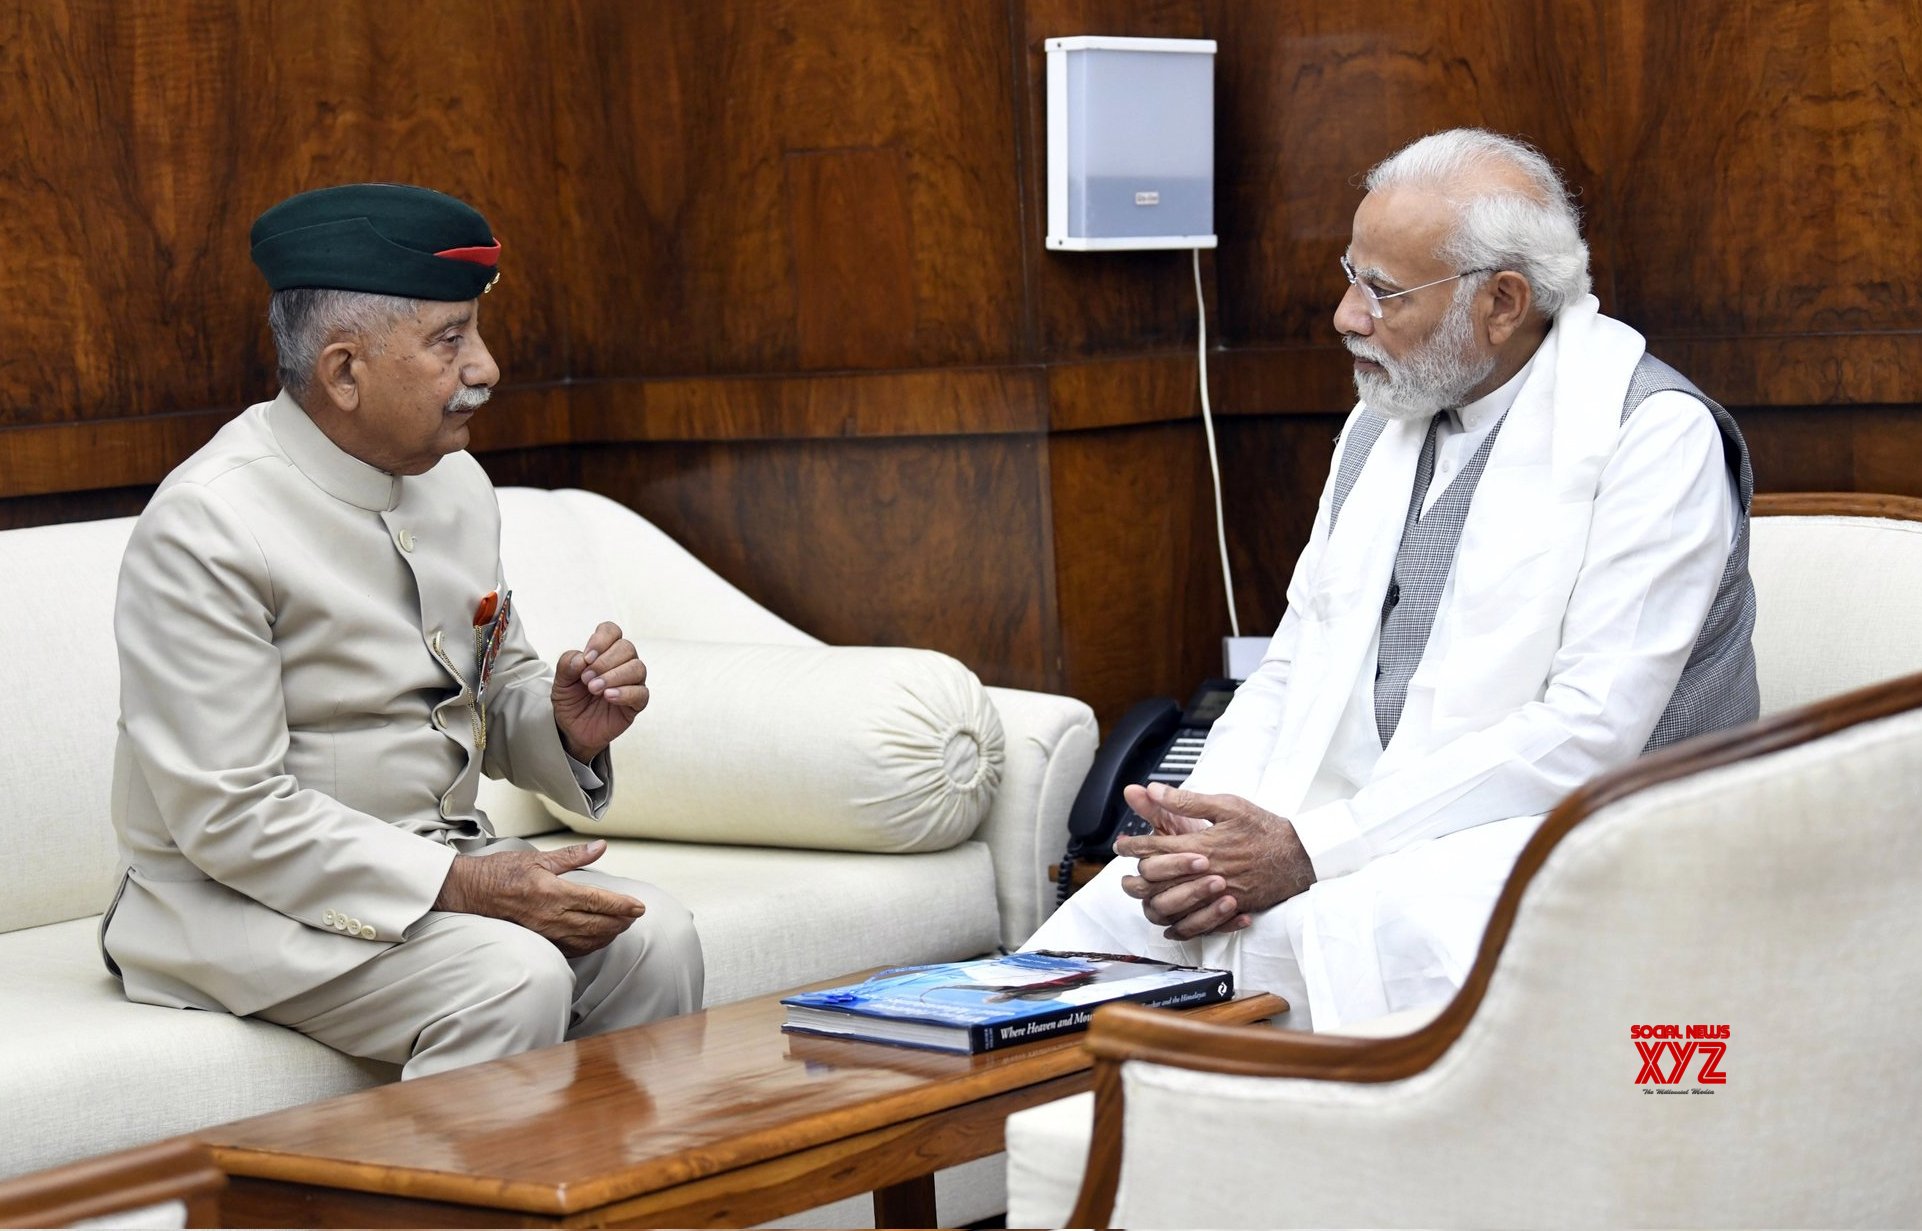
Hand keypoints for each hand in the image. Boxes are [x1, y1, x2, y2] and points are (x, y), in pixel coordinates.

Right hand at [434, 840, 644, 956]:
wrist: (470, 893)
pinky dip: (590, 944)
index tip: (639, 906)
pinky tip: (598, 938)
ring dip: (609, 934)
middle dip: (621, 921)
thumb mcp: (538, 857)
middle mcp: (551, 916)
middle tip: (635, 915)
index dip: (623, 905)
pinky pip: (572, 948)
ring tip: (622, 925)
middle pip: (598, 924)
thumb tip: (600, 847)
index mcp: (553, 892)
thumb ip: (573, 856)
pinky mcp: (539, 941)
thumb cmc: (501, 873)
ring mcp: (545, 932)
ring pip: (588, 939)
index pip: (598, 901)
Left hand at [552, 621, 647, 763]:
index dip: (601, 640)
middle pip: (626, 647)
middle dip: (605, 662)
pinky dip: (625, 693)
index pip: (612, 631)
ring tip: (594, 689)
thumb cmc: (571, 701)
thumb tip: (581, 659)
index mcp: (604, 652)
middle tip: (586, 679)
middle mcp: (622, 663)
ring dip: (614, 676)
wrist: (572, 729)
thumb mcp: (560, 682)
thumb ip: (567, 665)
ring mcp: (632, 683)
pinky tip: (608, 697)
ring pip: (637, 668)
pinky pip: (641, 693)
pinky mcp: (636, 703)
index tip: (586, 658)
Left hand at [1114, 785, 1316, 940]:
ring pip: (1172, 905)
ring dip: (1152, 898)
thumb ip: (1187, 800)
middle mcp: (1206, 873)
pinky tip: (1169, 920)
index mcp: (1202, 845)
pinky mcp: (1229, 909)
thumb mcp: (1227, 805)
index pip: (1155, 848)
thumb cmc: (1263, 828)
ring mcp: (1217, 894)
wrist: (1298, 856)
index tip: (1122, 844)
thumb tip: (1152, 789)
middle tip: (1126, 868)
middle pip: (1157, 879)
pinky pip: (1196, 925)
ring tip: (1142, 891)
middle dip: (1137, 873)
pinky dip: (1179, 924)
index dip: (1133, 845)